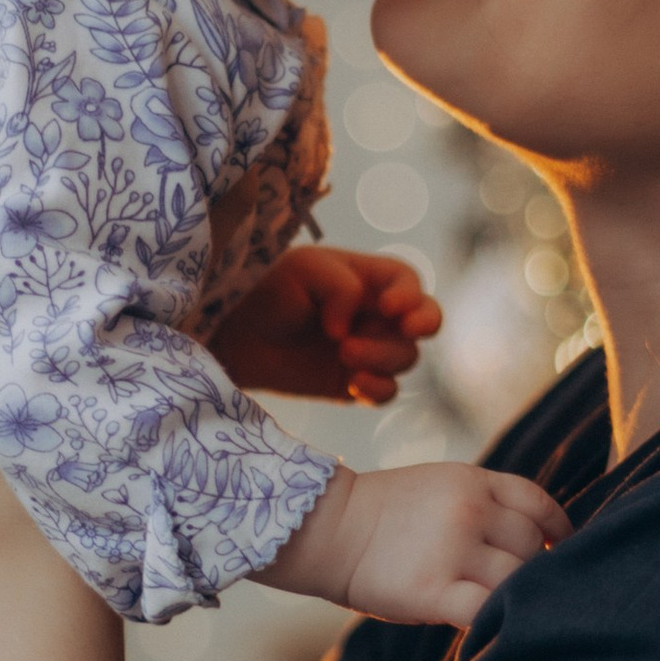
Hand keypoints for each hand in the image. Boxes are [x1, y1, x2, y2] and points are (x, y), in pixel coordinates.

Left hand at [216, 248, 442, 408]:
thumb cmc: (270, 290)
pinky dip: (378, 389)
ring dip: (382, 356)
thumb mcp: (304, 269)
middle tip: (406, 328)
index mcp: (369, 280)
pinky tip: (353, 384)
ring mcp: (369, 351)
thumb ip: (340, 287)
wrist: (236, 336)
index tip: (389, 307)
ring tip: (345, 352)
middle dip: (424, 324)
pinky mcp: (355, 385)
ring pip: (405, 357)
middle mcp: (376, 315)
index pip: (408, 284)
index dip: (411, 295)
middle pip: (424, 322)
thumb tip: (351, 329)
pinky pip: (388, 391)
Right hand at [256, 458, 569, 628]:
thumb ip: (483, 505)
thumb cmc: (381, 515)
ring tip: (506, 608)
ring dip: (517, 595)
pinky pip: (487, 610)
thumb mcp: (438, 487)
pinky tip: (492, 626)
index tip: (561, 549)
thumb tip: (533, 542)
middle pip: (531, 545)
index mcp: (472, 482)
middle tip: (523, 588)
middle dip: (532, 567)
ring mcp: (453, 550)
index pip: (537, 503)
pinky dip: (496, 620)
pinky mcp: (435, 590)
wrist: (326, 528)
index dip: (558, 530)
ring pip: (517, 578)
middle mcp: (469, 511)